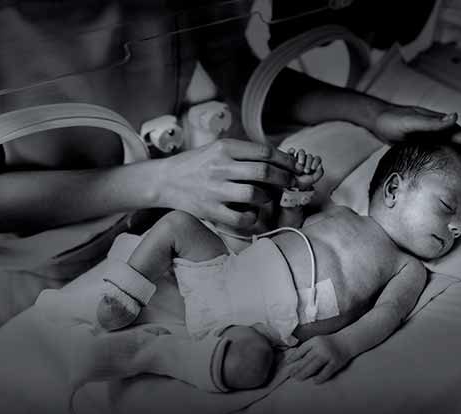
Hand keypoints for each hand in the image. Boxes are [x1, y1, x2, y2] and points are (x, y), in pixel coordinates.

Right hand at [150, 139, 296, 227]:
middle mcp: (220, 167)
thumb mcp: (217, 149)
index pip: (264, 152)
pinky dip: (252, 217)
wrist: (165, 180)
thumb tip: (278, 160)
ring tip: (266, 197)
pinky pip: (240, 218)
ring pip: (255, 194)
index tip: (295, 167)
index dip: (286, 161)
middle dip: (284, 178)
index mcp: (224, 148)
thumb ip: (244, 153)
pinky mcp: (210, 210)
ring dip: (267, 197)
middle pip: (264, 172)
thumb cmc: (196, 164)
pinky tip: (252, 213)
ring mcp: (214, 189)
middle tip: (291, 183)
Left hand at [285, 334, 351, 383]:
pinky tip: (314, 381)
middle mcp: (321, 347)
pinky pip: (326, 371)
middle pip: (306, 359)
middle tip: (290, 374)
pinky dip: (320, 377)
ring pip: (314, 366)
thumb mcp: (317, 340)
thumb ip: (308, 348)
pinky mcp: (336, 362)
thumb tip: (294, 359)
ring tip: (298, 378)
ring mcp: (328, 355)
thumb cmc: (329, 343)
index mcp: (315, 341)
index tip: (287, 363)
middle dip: (297, 368)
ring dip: (305, 373)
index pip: (302, 350)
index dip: (294, 357)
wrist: (347, 341)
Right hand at [287, 148, 323, 190]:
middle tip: (306, 171)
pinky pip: (291, 151)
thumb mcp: (313, 179)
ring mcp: (298, 158)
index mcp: (313, 163)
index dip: (316, 161)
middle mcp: (306, 160)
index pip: (317, 158)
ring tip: (300, 164)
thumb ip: (319, 173)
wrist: (293, 185)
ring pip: (301, 152)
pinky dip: (292, 151)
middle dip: (308, 163)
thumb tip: (320, 165)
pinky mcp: (290, 158)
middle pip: (309, 156)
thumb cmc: (304, 182)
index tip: (313, 168)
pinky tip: (293, 152)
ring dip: (302, 157)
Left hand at [372, 104, 460, 183]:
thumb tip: (455, 117)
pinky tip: (448, 183)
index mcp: (444, 125)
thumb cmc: (393, 120)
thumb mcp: (411, 121)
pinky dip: (451, 169)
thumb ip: (432, 121)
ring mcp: (437, 140)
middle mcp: (444, 132)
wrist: (379, 121)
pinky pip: (445, 159)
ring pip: (457, 155)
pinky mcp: (429, 148)